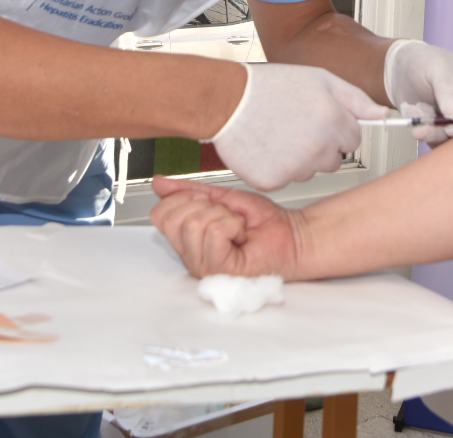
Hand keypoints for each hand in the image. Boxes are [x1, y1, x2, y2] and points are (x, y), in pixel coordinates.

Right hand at [150, 177, 301, 277]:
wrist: (293, 237)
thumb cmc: (263, 223)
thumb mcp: (221, 198)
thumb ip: (189, 191)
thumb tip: (160, 183)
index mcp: (187, 240)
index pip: (159, 214)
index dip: (184, 198)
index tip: (210, 203)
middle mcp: (191, 256)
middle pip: (172, 218)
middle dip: (203, 205)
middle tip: (225, 215)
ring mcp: (204, 266)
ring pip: (194, 223)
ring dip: (223, 215)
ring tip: (236, 226)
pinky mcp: (221, 269)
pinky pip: (214, 232)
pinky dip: (232, 224)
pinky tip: (241, 234)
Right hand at [211, 63, 389, 190]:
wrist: (226, 100)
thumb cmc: (270, 87)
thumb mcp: (319, 79)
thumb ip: (356, 99)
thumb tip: (382, 115)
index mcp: (333, 121)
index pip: (353, 140)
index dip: (337, 129)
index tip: (319, 120)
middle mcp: (317, 148)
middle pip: (334, 160)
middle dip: (320, 147)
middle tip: (295, 126)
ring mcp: (294, 168)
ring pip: (309, 172)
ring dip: (298, 158)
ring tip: (277, 133)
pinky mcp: (272, 181)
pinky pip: (285, 181)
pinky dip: (276, 169)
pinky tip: (266, 147)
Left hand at [382, 40, 452, 143]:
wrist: (403, 70)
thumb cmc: (427, 61)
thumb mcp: (438, 69)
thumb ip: (448, 90)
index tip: (450, 128)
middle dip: (447, 132)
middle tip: (422, 128)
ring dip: (432, 132)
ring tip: (413, 113)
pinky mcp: (449, 132)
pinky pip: (441, 143)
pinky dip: (425, 133)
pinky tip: (412, 115)